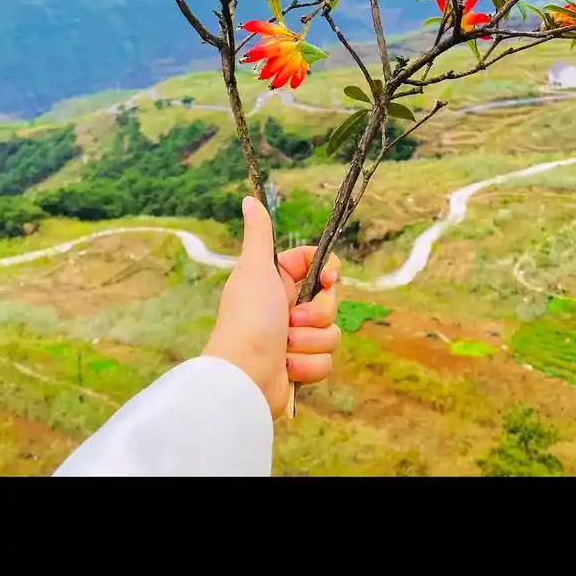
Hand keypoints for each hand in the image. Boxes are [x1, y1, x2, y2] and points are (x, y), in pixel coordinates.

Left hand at [203, 195, 340, 419]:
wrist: (244, 377)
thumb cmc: (248, 320)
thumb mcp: (255, 269)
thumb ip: (259, 234)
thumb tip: (249, 199)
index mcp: (277, 282)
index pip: (317, 265)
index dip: (328, 272)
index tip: (328, 280)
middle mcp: (286, 308)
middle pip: (329, 302)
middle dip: (315, 315)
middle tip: (290, 320)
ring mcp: (295, 338)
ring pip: (331, 333)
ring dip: (308, 342)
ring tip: (284, 349)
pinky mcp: (301, 366)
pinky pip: (326, 361)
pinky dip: (307, 366)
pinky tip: (286, 369)